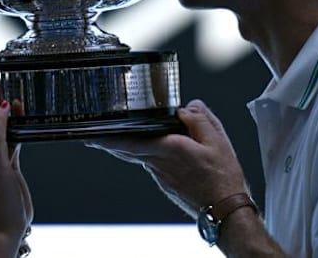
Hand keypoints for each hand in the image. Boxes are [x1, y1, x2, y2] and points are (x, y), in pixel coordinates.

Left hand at [87, 99, 247, 217]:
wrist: (225, 210)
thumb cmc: (222, 178)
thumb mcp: (218, 141)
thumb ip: (200, 119)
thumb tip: (188, 107)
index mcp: (169, 149)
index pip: (130, 141)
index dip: (108, 138)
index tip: (92, 135)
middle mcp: (160, 164)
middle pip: (128, 150)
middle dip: (110, 143)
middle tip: (94, 137)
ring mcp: (161, 177)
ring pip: (139, 158)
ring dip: (127, 149)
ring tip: (116, 140)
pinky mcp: (167, 185)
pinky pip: (151, 166)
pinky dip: (145, 157)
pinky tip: (151, 153)